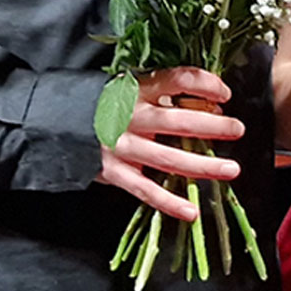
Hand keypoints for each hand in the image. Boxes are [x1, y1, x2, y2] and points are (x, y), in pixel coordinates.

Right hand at [95, 66, 247, 218]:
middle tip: (237, 130)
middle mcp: (131, 117)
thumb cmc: (105, 105)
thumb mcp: (131, 89)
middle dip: (213, 126)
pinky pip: (146, 190)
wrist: (54, 123)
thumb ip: (165, 94)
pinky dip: (169, 202)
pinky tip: (191, 211)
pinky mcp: (113, 172)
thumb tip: (211, 105)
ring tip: (231, 169)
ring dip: (203, 166)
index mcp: (138, 90)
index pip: (178, 80)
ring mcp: (121, 146)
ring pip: (169, 158)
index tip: (225, 93)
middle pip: (179, 121)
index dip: (206, 85)